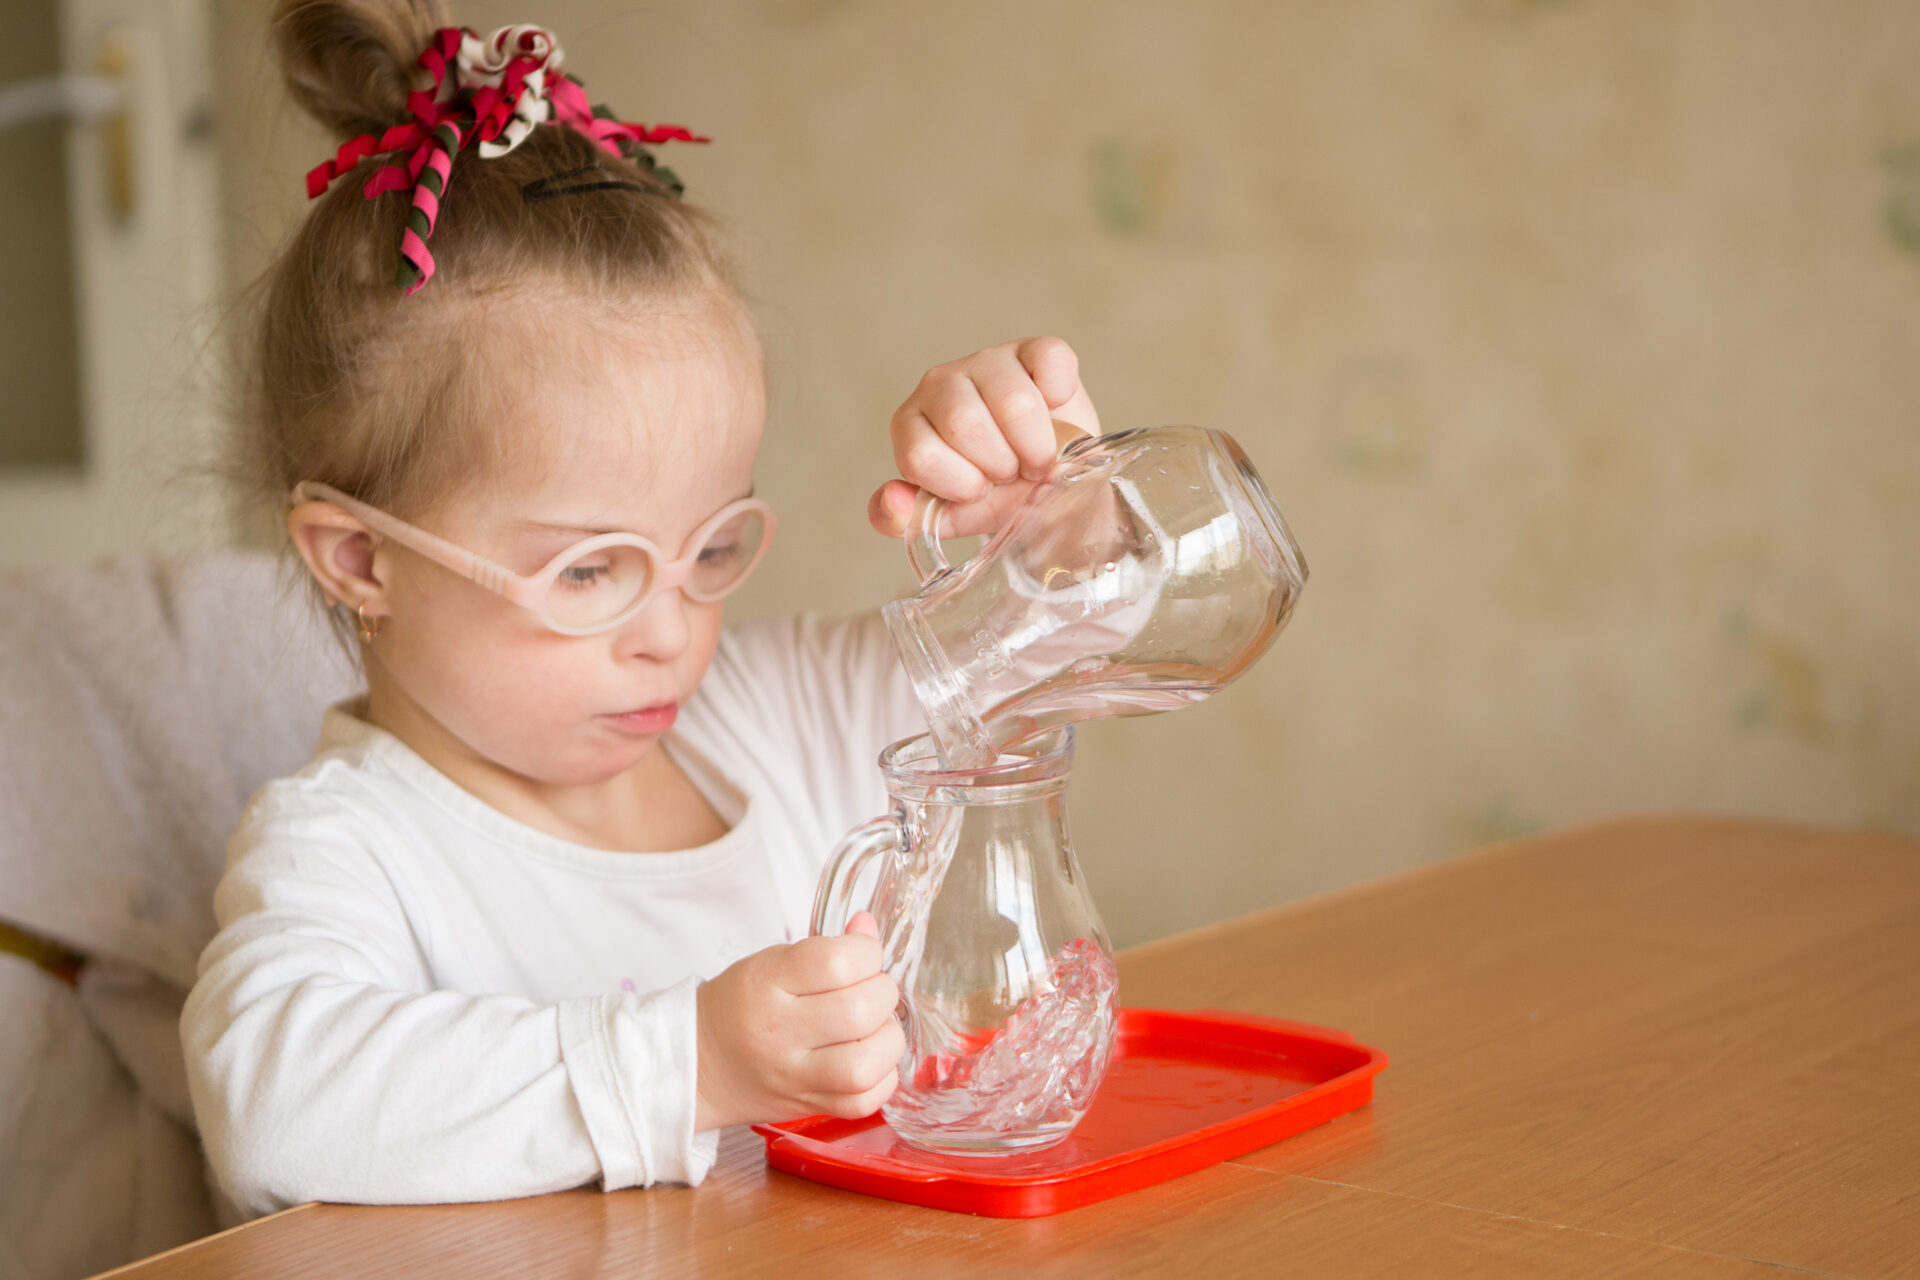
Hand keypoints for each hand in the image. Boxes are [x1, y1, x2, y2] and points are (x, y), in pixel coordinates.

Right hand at [693, 911, 902, 1129]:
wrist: (700, 1063)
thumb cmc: (742, 1005)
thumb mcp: (772, 962)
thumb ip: (826, 947)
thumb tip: (869, 929)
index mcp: (767, 983)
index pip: (837, 962)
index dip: (867, 952)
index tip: (864, 955)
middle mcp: (779, 1032)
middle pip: (859, 1011)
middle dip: (883, 993)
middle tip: (872, 990)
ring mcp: (794, 1077)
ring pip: (865, 1065)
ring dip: (887, 1040)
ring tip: (876, 1028)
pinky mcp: (809, 1108)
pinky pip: (864, 1101)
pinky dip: (882, 1077)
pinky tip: (871, 1058)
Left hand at [869, 336, 1101, 539]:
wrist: (1047, 475)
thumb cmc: (995, 492)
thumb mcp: (952, 515)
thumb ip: (910, 518)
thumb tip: (891, 501)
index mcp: (910, 423)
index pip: (920, 455)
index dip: (961, 485)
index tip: (980, 489)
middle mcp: (941, 383)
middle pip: (963, 422)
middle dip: (999, 465)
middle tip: (1011, 473)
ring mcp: (988, 361)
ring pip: (1013, 402)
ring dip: (1035, 446)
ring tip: (1035, 456)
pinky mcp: (1034, 349)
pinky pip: (1051, 362)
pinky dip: (1059, 395)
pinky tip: (1054, 413)